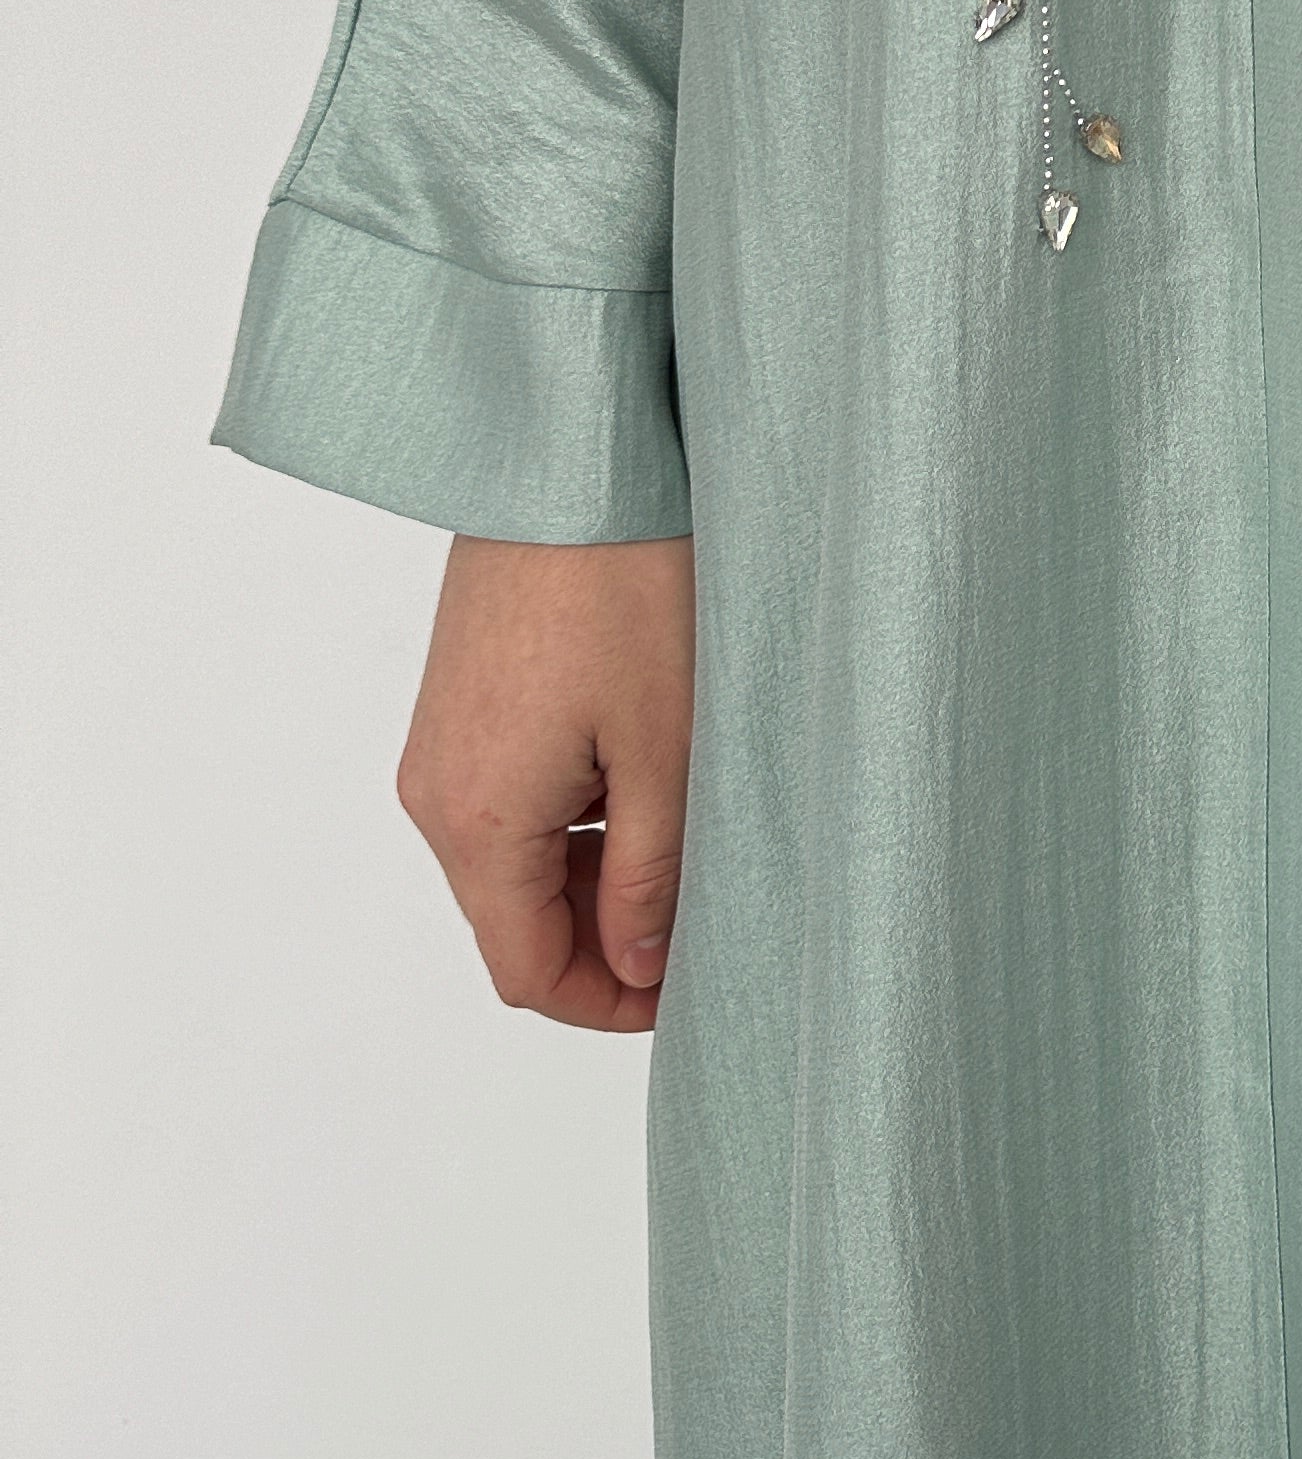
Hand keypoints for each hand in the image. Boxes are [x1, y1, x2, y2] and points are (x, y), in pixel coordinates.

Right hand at [396, 535, 695, 1031]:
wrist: (570, 456)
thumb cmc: (627, 586)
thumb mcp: (667, 748)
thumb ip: (653, 875)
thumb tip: (643, 965)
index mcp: (478, 822)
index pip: (527, 973)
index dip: (610, 1002)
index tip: (689, 990)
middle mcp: (435, 791)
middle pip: (515, 921)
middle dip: (609, 938)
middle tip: (708, 909)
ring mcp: (440, 742)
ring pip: (516, 861)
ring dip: (598, 872)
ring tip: (691, 832)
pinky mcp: (460, 700)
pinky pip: (510, 799)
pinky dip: (576, 816)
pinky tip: (648, 772)